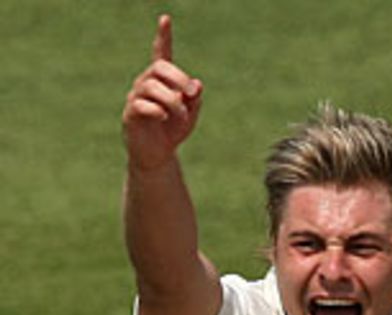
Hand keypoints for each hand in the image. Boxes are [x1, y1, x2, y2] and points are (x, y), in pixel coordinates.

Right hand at [122, 15, 203, 170]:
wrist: (158, 156)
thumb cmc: (172, 131)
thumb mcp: (190, 115)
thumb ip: (194, 100)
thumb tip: (197, 85)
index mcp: (161, 80)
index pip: (161, 54)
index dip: (163, 37)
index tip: (165, 19)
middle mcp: (146, 83)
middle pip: (160, 68)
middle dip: (179, 79)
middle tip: (191, 95)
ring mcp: (136, 96)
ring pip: (153, 86)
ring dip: (172, 101)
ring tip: (180, 116)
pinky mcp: (131, 113)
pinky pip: (142, 104)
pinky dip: (157, 110)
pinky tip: (163, 117)